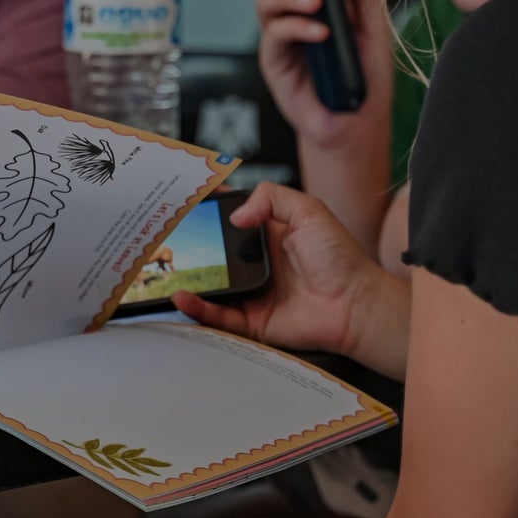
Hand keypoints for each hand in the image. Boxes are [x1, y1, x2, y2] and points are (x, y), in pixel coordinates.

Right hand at [174, 182, 382, 359]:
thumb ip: (271, 198)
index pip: (231, 217)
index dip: (209, 208)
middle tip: (164, 235)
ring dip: (188, 277)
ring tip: (166, 268)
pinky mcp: (252, 320)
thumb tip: (234, 215)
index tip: (184, 199)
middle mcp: (257, 262)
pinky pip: (218, 315)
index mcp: (269, 234)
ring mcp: (252, 292)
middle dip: (190, 244)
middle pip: (214, 251)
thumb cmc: (339, 258)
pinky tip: (182, 297)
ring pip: (210, 284)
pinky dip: (197, 308)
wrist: (353, 304)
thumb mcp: (308, 210)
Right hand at [254, 0, 395, 148]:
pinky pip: (275, 34)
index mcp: (314, 2)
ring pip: (266, 3)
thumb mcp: (375, 30)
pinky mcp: (274, 62)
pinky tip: (318, 32)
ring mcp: (281, 39)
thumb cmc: (364, 76)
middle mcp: (292, 16)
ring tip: (314, 3)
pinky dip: (297, 27)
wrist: (357, 121)